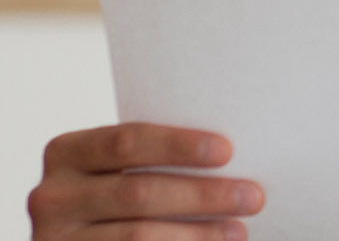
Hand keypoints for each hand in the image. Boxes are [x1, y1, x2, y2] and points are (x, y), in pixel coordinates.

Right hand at [27, 122, 264, 239]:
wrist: (86, 240)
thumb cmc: (123, 198)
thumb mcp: (125, 171)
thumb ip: (157, 161)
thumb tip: (236, 157)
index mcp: (68, 152)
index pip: (126, 141)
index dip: (178, 145)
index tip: (228, 151)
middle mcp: (51, 196)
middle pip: (137, 192)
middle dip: (202, 195)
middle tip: (253, 197)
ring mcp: (55, 239)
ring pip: (137, 236)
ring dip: (197, 234)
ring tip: (239, 231)